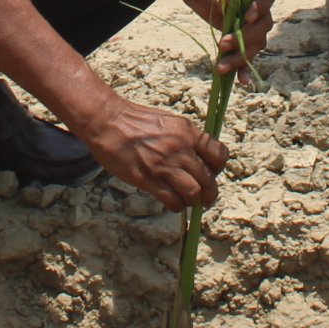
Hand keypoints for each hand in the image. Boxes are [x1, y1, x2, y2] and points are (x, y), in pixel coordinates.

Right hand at [77, 94, 228, 209]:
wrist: (109, 122)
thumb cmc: (136, 121)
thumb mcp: (169, 121)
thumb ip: (186, 138)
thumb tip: (198, 158)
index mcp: (188, 132)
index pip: (219, 155)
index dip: (218, 168)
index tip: (211, 173)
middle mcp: (181, 149)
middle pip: (208, 179)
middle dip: (210, 193)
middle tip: (205, 199)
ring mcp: (165, 165)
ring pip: (193, 193)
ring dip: (193, 201)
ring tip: (187, 201)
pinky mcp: (148, 179)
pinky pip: (172, 200)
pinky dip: (176, 206)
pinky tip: (172, 204)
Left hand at [178, 0, 272, 77]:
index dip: (263, 5)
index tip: (246, 17)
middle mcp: (257, 5)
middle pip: (264, 24)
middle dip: (245, 37)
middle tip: (223, 44)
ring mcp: (252, 23)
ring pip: (257, 42)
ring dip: (241, 56)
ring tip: (221, 66)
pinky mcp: (243, 37)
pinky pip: (248, 53)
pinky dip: (245, 68)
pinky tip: (242, 81)